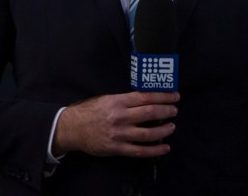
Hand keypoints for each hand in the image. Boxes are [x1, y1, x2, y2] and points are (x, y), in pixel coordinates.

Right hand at [52, 91, 178, 158]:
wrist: (73, 128)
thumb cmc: (90, 111)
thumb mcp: (107, 99)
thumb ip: (125, 100)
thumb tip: (146, 99)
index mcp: (118, 102)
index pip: (146, 97)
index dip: (163, 96)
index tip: (174, 96)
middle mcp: (120, 117)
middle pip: (150, 113)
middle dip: (166, 111)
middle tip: (174, 110)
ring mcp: (119, 134)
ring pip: (148, 133)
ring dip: (164, 130)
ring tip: (171, 127)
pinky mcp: (117, 148)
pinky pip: (140, 151)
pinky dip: (155, 150)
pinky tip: (164, 147)